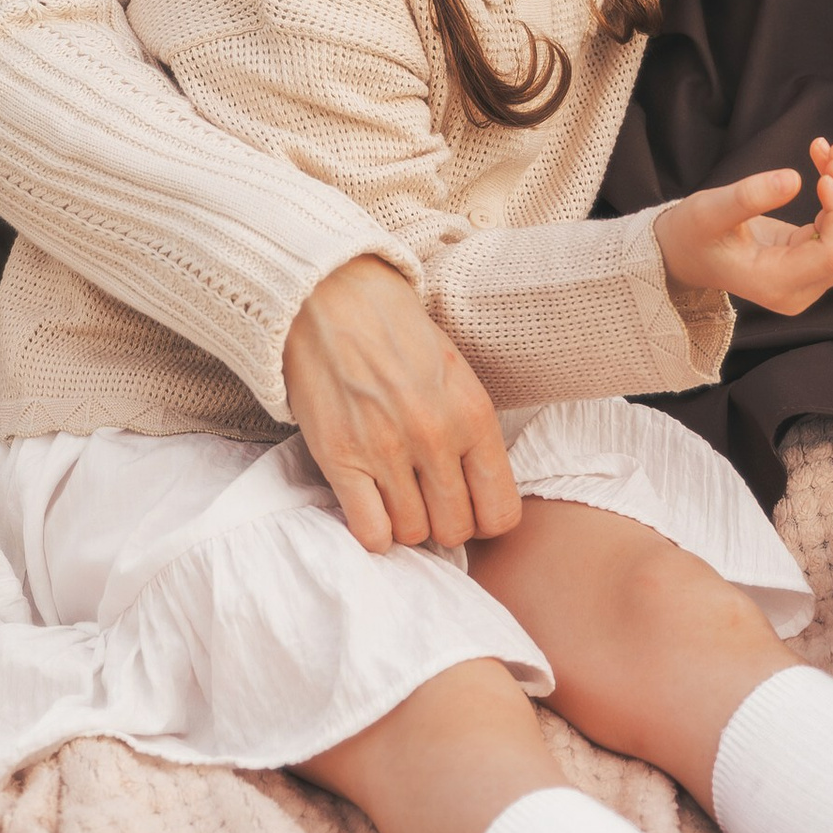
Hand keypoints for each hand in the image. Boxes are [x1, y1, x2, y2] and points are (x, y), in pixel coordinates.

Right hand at [283, 255, 521, 554]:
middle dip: (442, 522)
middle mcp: (435, 437)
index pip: (501, 512)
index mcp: (474, 415)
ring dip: (405, 522)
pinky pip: (370, 532)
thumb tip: (479, 495)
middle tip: (426, 498)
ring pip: (412, 533)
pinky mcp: (340, 458)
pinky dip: (373, 531)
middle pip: (454, 530)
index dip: (484, 519)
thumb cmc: (396, 335)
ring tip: (395, 494)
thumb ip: (473, 434)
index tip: (467, 506)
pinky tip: (370, 505)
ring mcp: (386, 450)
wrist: (331, 298)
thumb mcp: (457, 375)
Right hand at [658, 137, 832, 317]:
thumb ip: (748, 197)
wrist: (685, 252)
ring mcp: (808, 279)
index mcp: (775, 283)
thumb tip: (793, 179)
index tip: (825, 174)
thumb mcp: (709, 211)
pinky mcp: (811, 261)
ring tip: (832, 150)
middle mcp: (799, 289)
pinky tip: (828, 162)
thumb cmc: (692, 234)